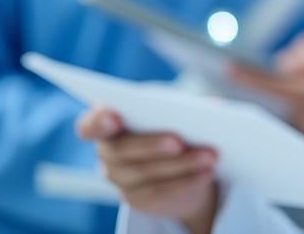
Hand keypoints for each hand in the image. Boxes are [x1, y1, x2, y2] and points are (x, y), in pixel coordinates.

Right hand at [76, 107, 218, 233]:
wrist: (181, 161)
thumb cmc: (173, 121)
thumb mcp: (178, 109)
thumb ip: (187, 104)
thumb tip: (213, 106)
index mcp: (108, 123)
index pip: (89, 126)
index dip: (98, 122)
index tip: (114, 117)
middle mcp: (107, 153)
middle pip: (122, 151)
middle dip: (151, 145)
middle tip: (179, 141)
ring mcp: (120, 180)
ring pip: (146, 173)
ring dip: (181, 164)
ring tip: (210, 156)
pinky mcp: (138, 200)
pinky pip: (161, 191)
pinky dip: (187, 180)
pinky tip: (208, 172)